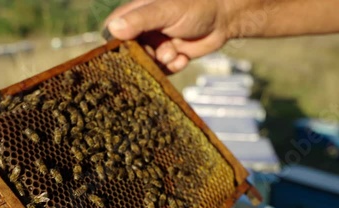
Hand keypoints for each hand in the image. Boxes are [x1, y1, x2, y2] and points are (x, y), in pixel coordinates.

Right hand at [104, 0, 229, 72]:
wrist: (224, 17)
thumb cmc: (196, 5)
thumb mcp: (165, 10)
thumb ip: (139, 20)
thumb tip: (113, 29)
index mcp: (135, 13)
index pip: (113, 31)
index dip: (118, 44)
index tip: (128, 51)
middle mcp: (142, 29)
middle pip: (129, 52)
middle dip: (145, 56)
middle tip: (158, 53)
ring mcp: (155, 44)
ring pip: (146, 63)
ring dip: (161, 62)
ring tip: (175, 52)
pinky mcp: (168, 57)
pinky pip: (161, 70)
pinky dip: (172, 66)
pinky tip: (183, 58)